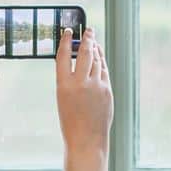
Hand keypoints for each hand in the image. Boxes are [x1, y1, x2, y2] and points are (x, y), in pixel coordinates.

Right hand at [55, 28, 112, 170]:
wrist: (87, 140)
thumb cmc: (71, 121)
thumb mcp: (63, 98)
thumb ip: (70, 80)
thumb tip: (80, 61)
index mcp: (63, 85)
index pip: (63, 56)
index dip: (66, 41)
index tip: (68, 31)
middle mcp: (80, 83)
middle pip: (85, 53)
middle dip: (87, 39)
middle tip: (89, 29)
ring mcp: (96, 86)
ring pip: (97, 60)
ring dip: (96, 48)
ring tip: (94, 41)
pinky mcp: (107, 90)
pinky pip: (104, 70)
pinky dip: (101, 61)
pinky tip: (100, 57)